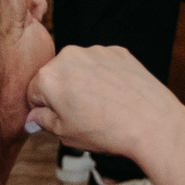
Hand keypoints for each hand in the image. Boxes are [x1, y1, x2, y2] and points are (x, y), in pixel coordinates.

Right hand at [24, 44, 180, 160]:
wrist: (151, 121)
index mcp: (49, 77)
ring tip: (102, 107)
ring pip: (79, 68)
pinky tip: (116, 96)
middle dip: (62, 93)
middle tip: (81, 115)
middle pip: (56, 76)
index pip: (33, 92)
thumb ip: (43, 121)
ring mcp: (96, 51)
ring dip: (83, 83)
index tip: (56, 120)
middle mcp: (69, 56)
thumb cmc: (105, 130)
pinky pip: (102, 64)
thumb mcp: (65, 133)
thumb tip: (32, 117)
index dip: (42, 110)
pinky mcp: (118, 51)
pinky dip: (105, 77)